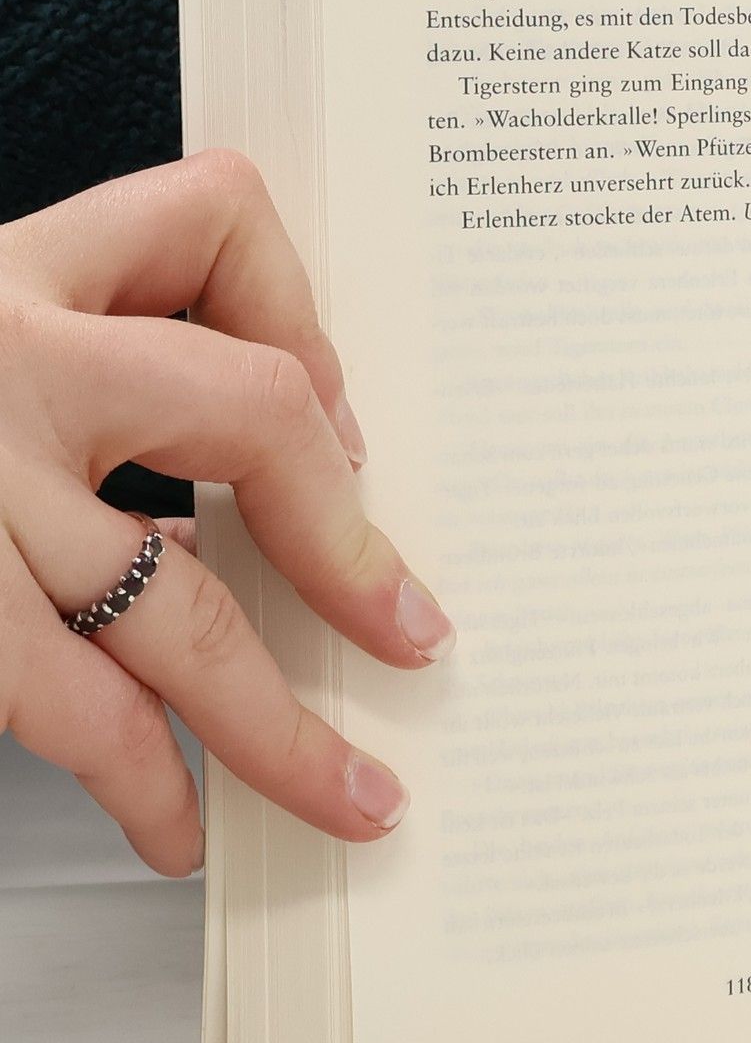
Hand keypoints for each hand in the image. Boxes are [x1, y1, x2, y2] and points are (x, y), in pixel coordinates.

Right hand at [0, 149, 453, 874]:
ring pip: (173, 607)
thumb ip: (77, 371)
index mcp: (4, 272)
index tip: (340, 409)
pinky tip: (172, 825)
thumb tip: (262, 488)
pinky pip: (64, 707)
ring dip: (276, 724)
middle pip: (253, 415)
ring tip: (352, 798)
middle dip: (351, 543)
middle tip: (417, 637)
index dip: (304, 309)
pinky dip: (134, 780)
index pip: (216, 216)